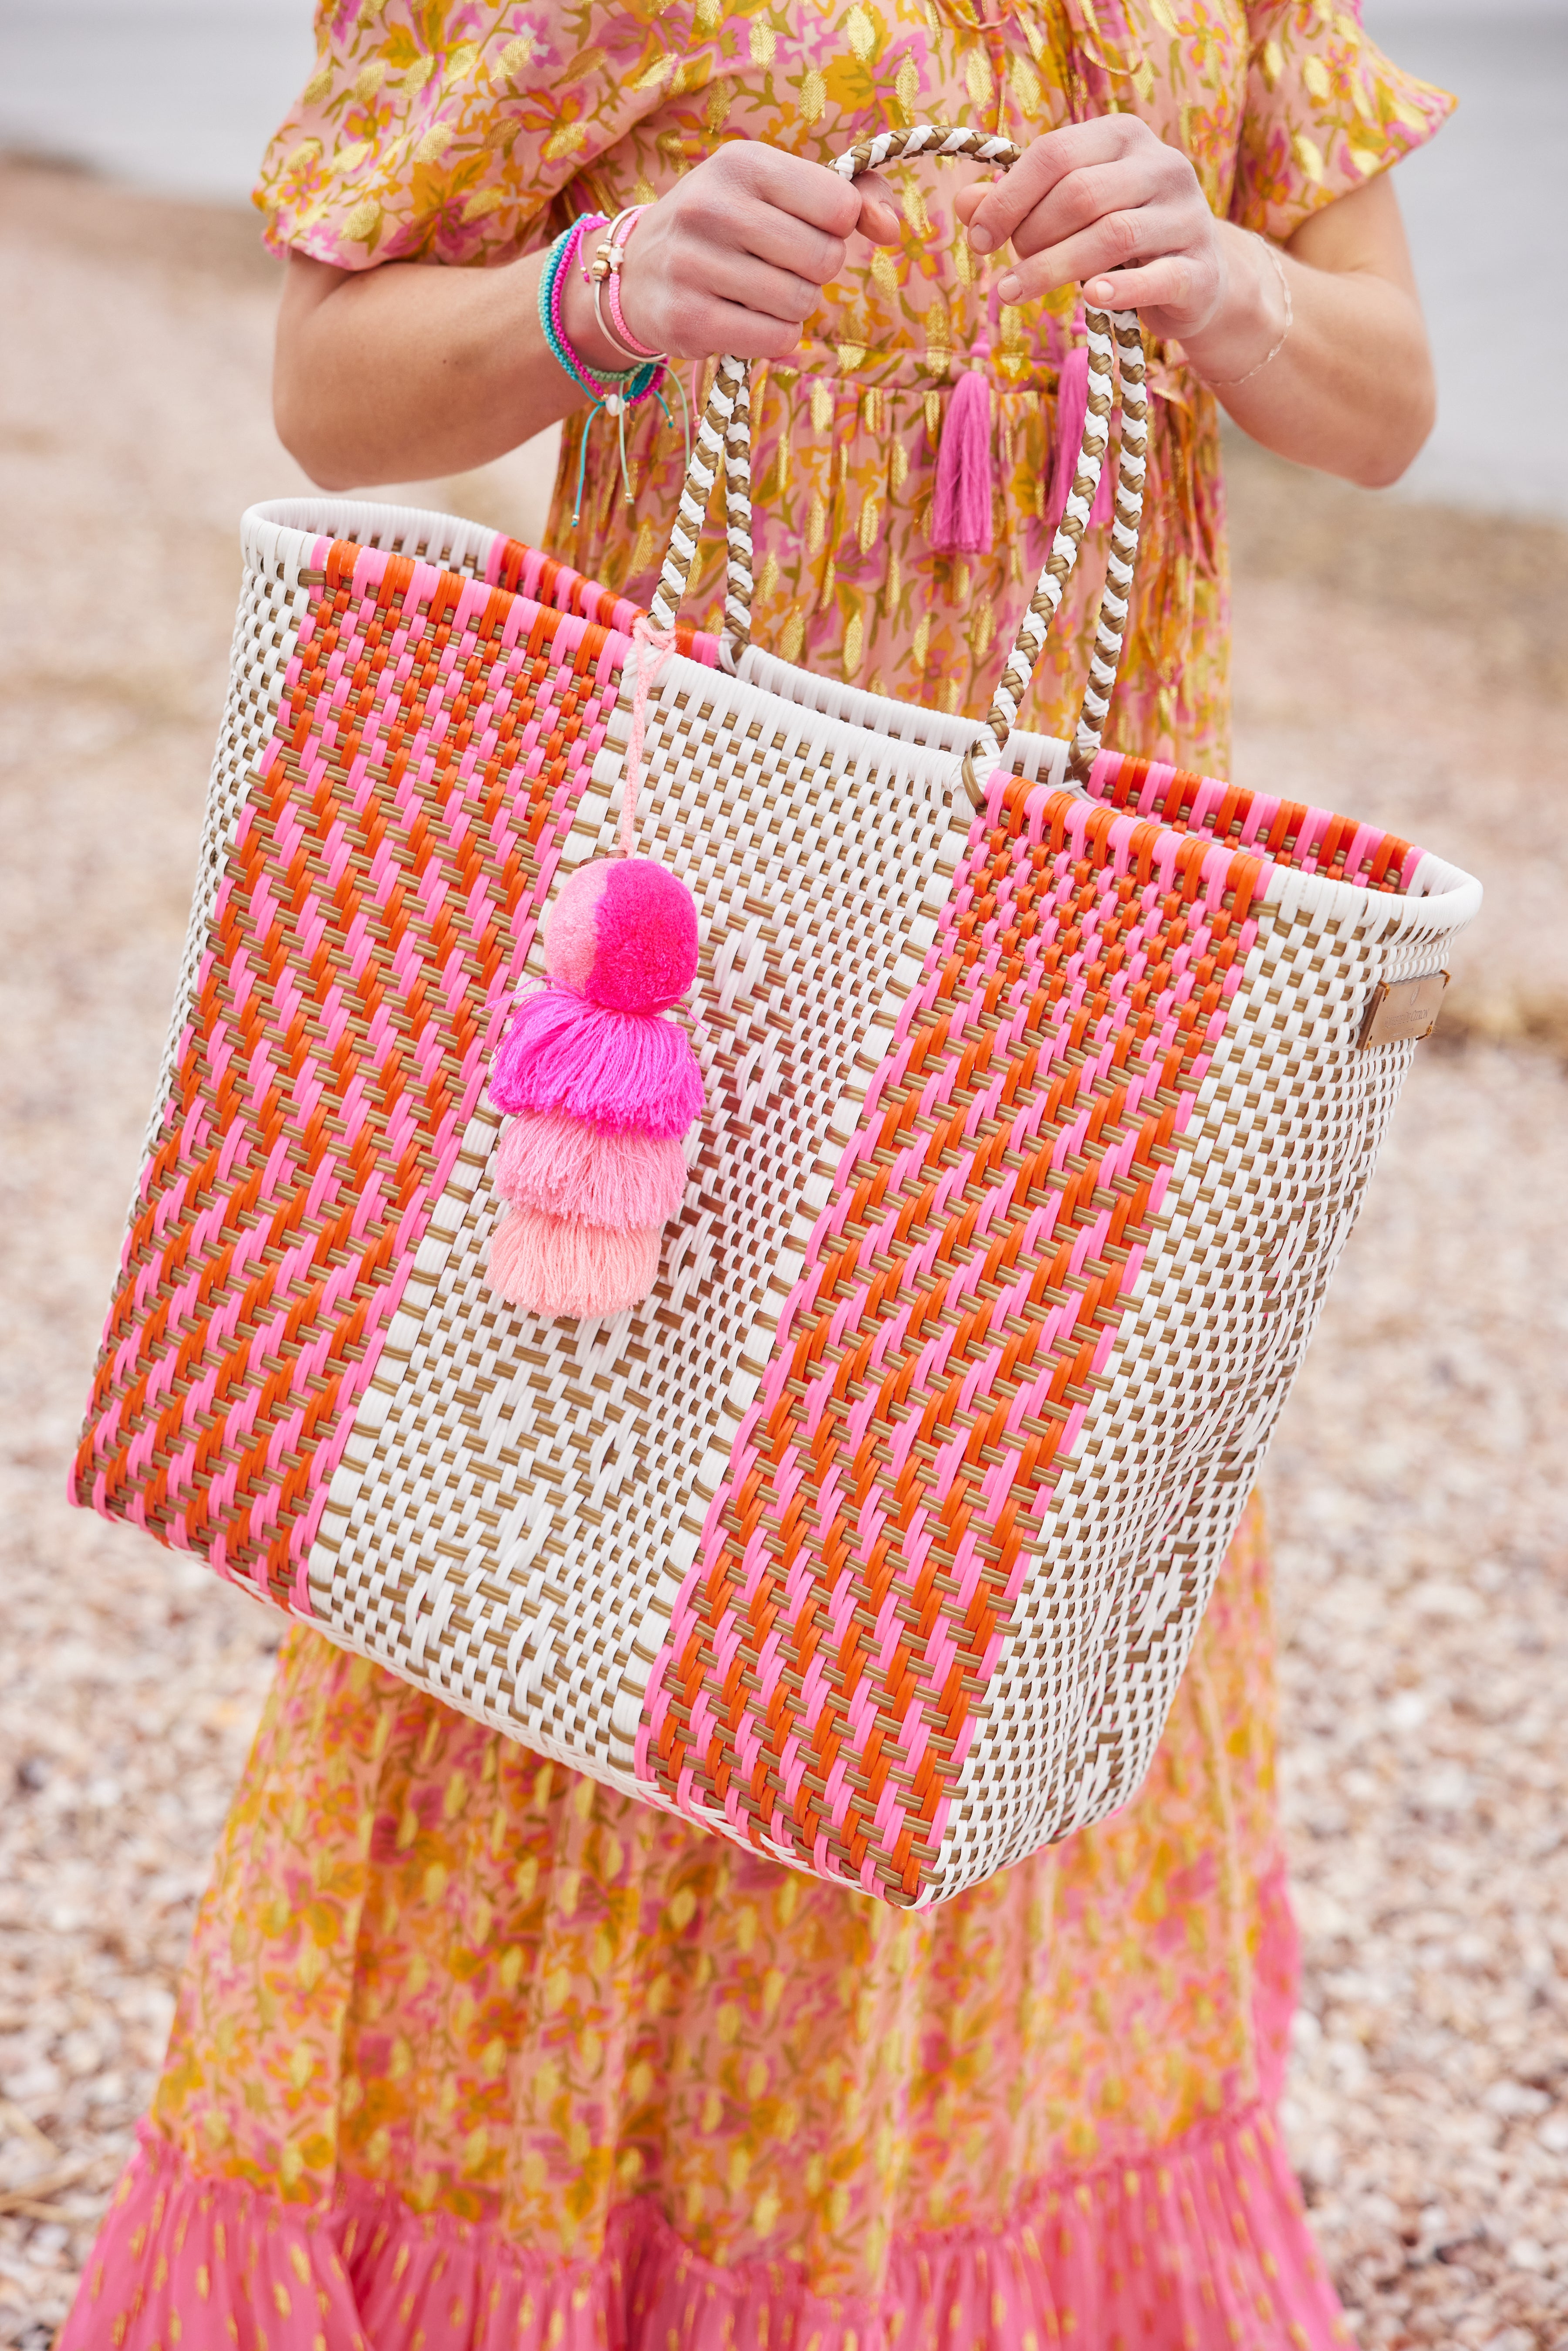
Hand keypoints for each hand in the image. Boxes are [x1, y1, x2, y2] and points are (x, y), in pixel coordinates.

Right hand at [561, 143, 899, 371]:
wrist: (638, 271)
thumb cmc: (727, 228)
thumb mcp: (777, 192)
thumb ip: (848, 199)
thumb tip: (891, 229)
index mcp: (743, 162)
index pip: (838, 204)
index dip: (838, 227)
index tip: (810, 228)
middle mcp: (713, 207)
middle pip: (823, 259)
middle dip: (815, 271)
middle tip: (780, 267)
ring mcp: (694, 264)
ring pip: (800, 304)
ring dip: (794, 308)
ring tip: (758, 293)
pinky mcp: (687, 319)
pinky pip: (775, 340)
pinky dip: (775, 339)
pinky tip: (745, 321)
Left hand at [954, 116, 1226, 344]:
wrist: (1197, 278)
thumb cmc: (1121, 239)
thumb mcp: (1071, 211)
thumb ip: (1020, 203)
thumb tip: (964, 203)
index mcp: (1124, 136)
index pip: (1055, 153)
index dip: (1008, 198)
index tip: (979, 239)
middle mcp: (1162, 165)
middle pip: (1080, 193)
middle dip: (1031, 235)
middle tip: (1009, 271)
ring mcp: (1187, 215)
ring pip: (1112, 234)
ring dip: (1053, 267)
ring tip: (1014, 292)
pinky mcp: (1200, 269)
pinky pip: (1157, 277)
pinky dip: (1121, 289)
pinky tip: (1091, 299)